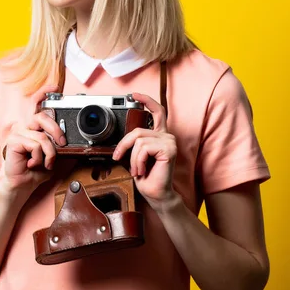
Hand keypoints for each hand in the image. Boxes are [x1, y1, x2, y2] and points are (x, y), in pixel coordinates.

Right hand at [0, 111, 66, 198]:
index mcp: (32, 130)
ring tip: (44, 164)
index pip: (44, 117)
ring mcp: (17, 133)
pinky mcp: (13, 141)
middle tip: (62, 144)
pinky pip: (34, 146)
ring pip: (42, 137)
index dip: (56, 125)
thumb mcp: (50, 156)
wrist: (22, 185)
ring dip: (48, 154)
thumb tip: (64, 140)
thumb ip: (55, 146)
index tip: (63, 141)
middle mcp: (24, 129)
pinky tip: (31, 164)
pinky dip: (38, 158)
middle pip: (42, 117)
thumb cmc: (34, 171)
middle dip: (55, 131)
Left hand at [112, 92, 177, 210]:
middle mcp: (167, 136)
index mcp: (159, 135)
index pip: (157, 111)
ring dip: (132, 158)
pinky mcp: (169, 149)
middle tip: (119, 158)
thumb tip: (121, 138)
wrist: (156, 194)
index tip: (134, 95)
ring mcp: (169, 142)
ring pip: (138, 141)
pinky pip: (143, 148)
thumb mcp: (136, 156)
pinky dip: (138, 161)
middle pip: (137, 131)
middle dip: (124, 146)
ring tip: (137, 169)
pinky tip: (142, 170)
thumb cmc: (148, 178)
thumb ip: (134, 143)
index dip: (146, 100)